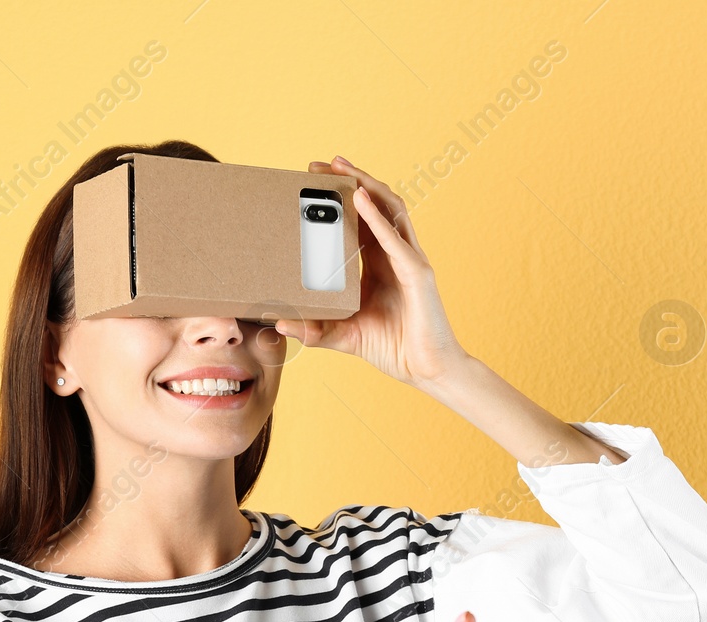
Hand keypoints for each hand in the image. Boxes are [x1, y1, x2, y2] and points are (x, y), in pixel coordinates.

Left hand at [274, 156, 468, 387]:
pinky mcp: (417, 273)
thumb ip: (315, 330)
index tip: (314, 180)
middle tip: (320, 164)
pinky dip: (376, 216)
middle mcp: (397, 255)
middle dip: (350, 179)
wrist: (427, 371)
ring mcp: (410, 260)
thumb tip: (280, 324)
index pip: (361, 219)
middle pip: (376, 204)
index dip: (341, 197)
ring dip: (366, 184)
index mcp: (381, 264)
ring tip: (341, 168)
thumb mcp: (343, 336)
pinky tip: (359, 198)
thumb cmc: (393, 349)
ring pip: (390, 209)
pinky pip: (395, 238)